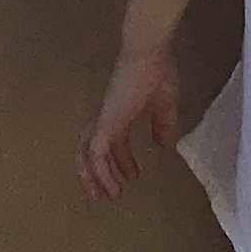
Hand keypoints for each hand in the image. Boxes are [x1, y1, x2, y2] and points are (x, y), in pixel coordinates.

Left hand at [80, 47, 181, 200]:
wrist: (148, 55)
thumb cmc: (157, 73)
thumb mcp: (164, 106)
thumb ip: (162, 124)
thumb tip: (162, 144)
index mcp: (120, 113)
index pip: (114, 141)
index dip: (122, 161)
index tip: (133, 176)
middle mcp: (107, 118)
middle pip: (90, 150)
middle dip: (97, 174)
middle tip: (108, 195)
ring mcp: (104, 121)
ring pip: (86, 154)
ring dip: (94, 178)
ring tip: (106, 196)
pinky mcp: (105, 123)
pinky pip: (96, 154)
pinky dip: (101, 173)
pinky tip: (114, 185)